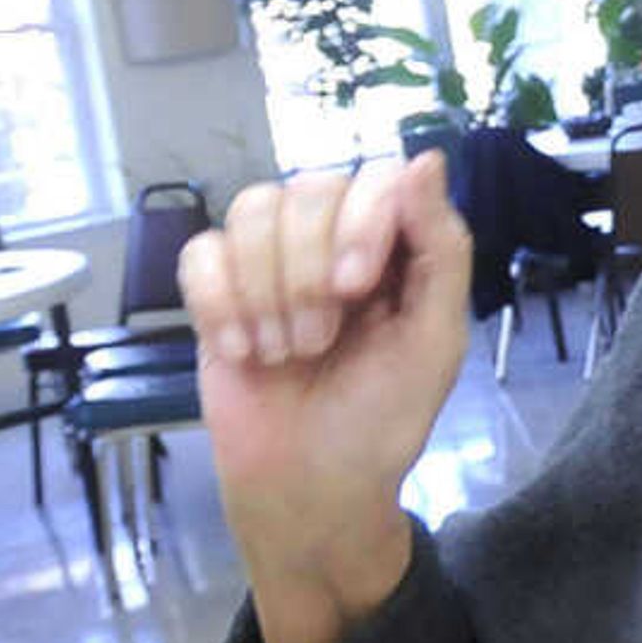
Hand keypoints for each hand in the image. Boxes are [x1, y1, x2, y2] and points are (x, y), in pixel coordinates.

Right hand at [182, 160, 472, 642]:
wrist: (311, 484)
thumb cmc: (383, 417)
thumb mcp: (435, 339)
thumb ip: (441, 248)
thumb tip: (428, 158)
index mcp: (399, 246)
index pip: (377, 177)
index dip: (361, 221)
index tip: (354, 288)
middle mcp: (336, 239)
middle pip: (309, 188)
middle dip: (309, 269)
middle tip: (318, 341)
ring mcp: (272, 261)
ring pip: (252, 210)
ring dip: (267, 288)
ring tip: (287, 352)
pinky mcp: (217, 291)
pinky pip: (201, 252)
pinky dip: (220, 303)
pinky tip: (245, 351)